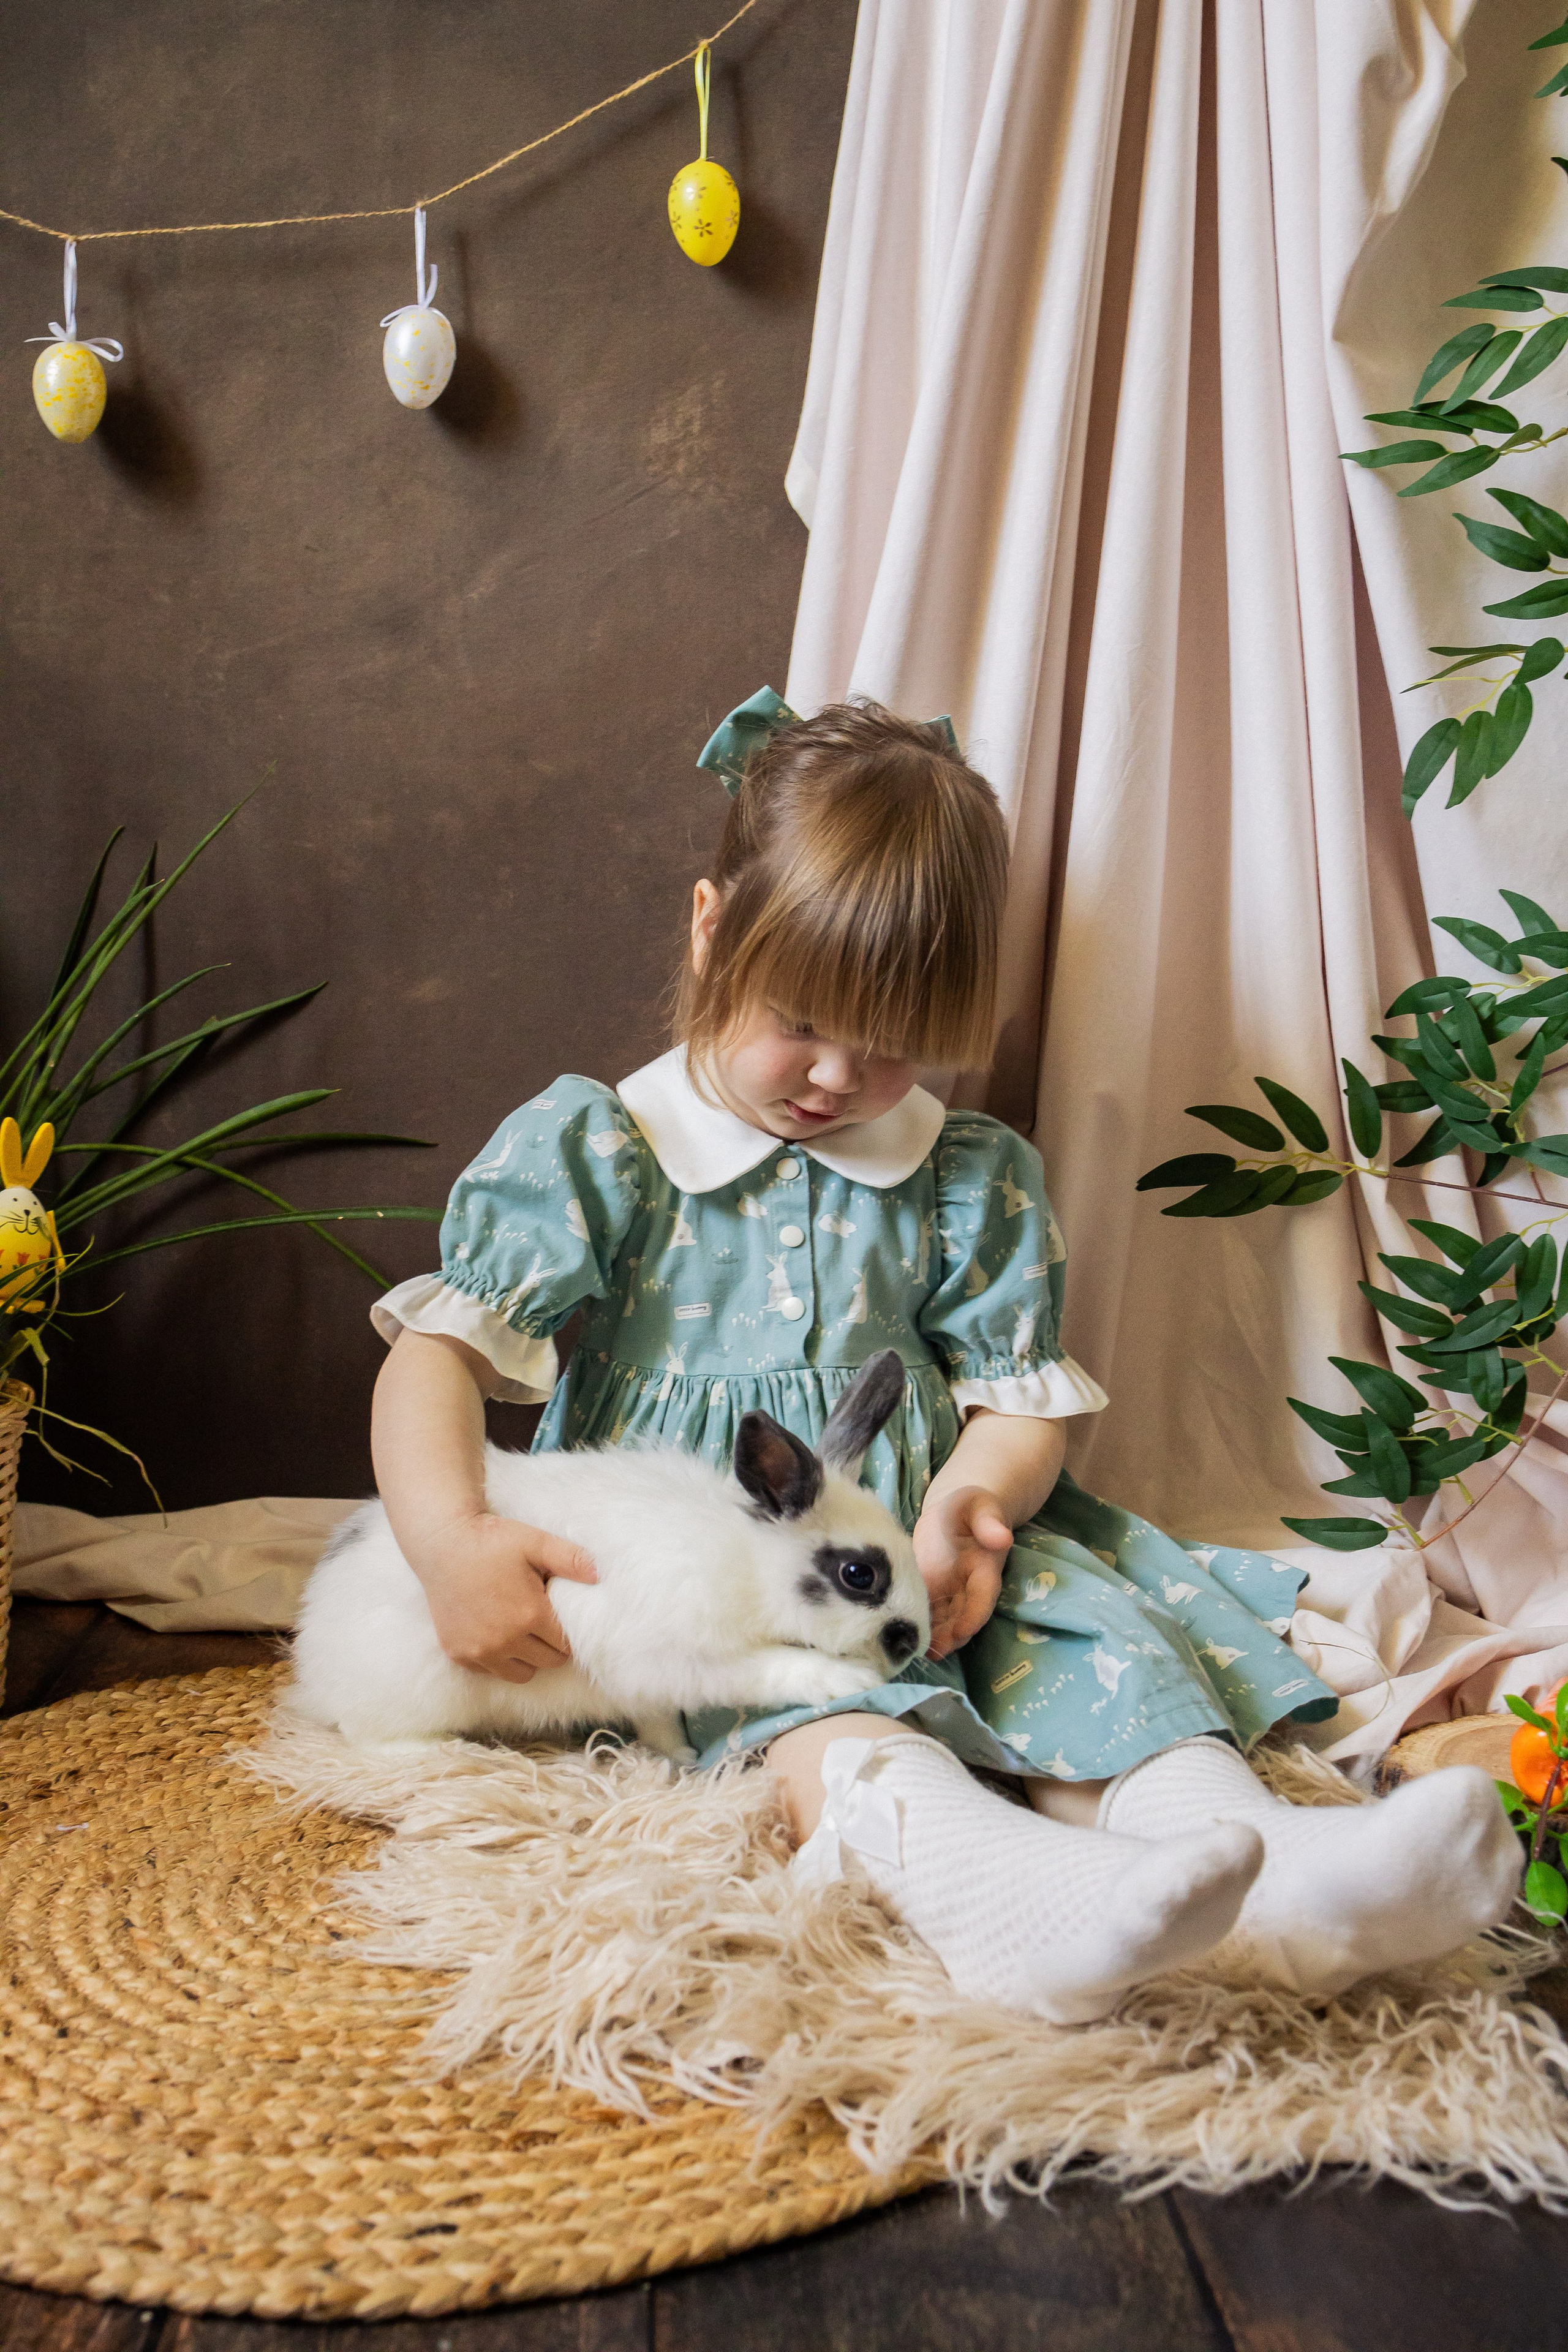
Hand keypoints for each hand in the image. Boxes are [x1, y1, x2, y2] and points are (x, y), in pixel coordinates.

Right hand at [410, 1511, 596, 1684]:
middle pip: (548, 1662)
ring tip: (523, 1633)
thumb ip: (571, 1559)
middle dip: (552, 1646)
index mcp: (529, 1615)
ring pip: (521, 1674)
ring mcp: (478, 1650)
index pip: (566, 1645)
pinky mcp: (458, 1653)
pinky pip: (490, 1672)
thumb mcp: (536, 1541)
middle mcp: (504, 1640)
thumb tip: (600, 1576)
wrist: (442, 1543)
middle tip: (544, 1623)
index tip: (560, 1619)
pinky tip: (497, 1634)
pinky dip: (498, 1660)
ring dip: (528, 1659)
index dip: (567, 1633)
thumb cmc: (492, 1540)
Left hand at [912, 1484, 1011, 1659]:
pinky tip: (899, 1637)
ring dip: (933, 1638)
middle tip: (932, 1653)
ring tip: (913, 1652)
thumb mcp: (980, 1507)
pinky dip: (916, 1625)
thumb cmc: (970, 1506)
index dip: (974, 1617)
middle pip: (962, 1619)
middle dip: (950, 1638)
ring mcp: (949, 1594)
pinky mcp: (930, 1593)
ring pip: (943, 1622)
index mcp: (985, 1570)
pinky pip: (926, 1613)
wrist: (954, 1513)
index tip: (961, 1633)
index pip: (983, 1599)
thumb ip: (990, 1522)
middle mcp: (968, 1589)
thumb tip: (1002, 1538)